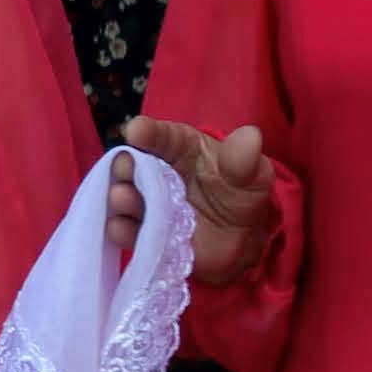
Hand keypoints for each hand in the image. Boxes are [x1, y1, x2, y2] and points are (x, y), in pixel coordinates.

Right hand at [120, 120, 271, 286]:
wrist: (242, 241)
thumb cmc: (241, 197)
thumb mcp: (251, 176)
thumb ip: (245, 160)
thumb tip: (250, 135)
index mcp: (179, 148)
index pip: (161, 135)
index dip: (147, 131)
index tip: (136, 131)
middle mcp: (154, 172)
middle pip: (131, 164)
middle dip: (124, 165)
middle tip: (125, 167)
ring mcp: (145, 203)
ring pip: (124, 196)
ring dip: (120, 197)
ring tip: (123, 198)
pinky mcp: (142, 232)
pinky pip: (125, 230)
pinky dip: (120, 229)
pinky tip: (122, 227)